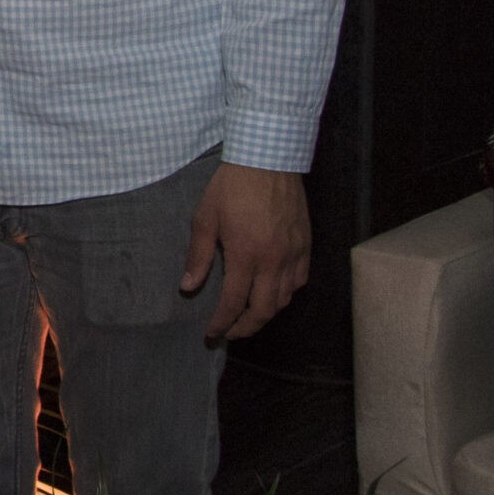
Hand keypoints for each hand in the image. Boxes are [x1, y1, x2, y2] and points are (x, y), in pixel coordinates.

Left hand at [180, 162, 311, 339]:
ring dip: (266, 314)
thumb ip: (198, 256)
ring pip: (285, 299)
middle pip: (264, 310)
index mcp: (246, 256)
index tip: (212, 334)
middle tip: (230, 333)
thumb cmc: (231, 187)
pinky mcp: (306, 245)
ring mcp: (293, 254)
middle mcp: (274, 261)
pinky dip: (286, 294)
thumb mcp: (205, 219)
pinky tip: (274, 293)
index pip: (234, 303)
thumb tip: (188, 287)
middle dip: (246, 328)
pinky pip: (300, 280)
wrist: (268, 160)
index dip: (222, 323)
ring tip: (249, 317)